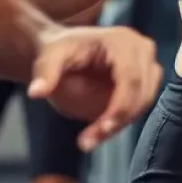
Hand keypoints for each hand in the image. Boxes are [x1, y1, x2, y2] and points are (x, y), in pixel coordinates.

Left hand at [28, 25, 161, 151]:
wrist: (64, 51)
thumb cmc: (59, 51)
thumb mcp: (49, 58)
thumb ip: (46, 73)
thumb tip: (36, 92)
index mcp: (122, 41)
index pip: (131, 77)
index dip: (121, 106)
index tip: (101, 130)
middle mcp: (141, 49)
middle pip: (142, 91)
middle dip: (119, 121)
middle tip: (87, 142)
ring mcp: (145, 64)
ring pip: (144, 101)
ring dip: (120, 125)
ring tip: (88, 139)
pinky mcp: (143, 80)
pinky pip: (140, 106)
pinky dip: (122, 122)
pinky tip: (98, 131)